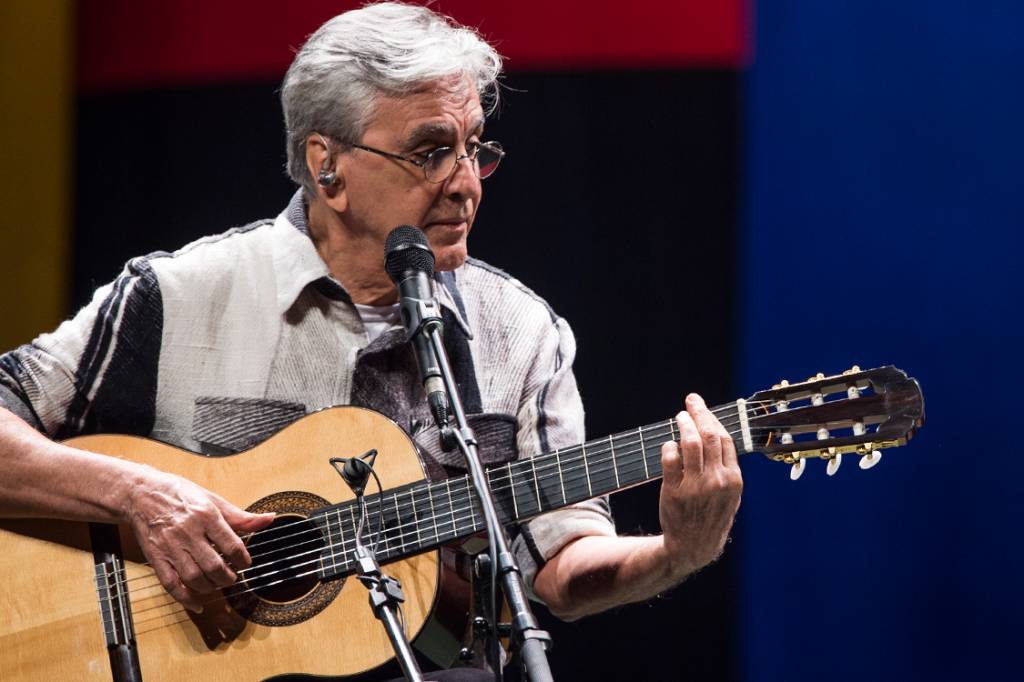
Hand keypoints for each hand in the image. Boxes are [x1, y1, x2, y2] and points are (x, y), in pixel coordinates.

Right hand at [124, 468, 274, 611]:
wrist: (141, 494)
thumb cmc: (180, 494)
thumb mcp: (213, 499)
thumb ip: (240, 516)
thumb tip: (269, 520)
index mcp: (206, 515)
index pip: (231, 545)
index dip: (243, 559)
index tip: (245, 563)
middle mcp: (188, 532)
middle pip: (214, 565)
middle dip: (228, 577)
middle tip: (233, 577)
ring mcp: (170, 547)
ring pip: (194, 577)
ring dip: (210, 587)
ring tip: (217, 583)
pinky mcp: (156, 558)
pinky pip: (171, 584)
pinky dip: (185, 598)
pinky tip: (197, 604)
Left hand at [658, 393, 742, 578]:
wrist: (693, 547)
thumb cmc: (711, 518)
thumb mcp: (730, 496)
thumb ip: (726, 468)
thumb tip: (716, 434)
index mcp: (733, 480)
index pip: (724, 439)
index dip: (713, 419)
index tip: (703, 408)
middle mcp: (716, 481)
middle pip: (709, 435)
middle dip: (699, 412)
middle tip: (691, 401)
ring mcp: (695, 486)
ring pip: (690, 442)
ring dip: (683, 424)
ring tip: (680, 417)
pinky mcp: (674, 491)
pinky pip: (670, 458)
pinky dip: (669, 446)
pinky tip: (669, 444)